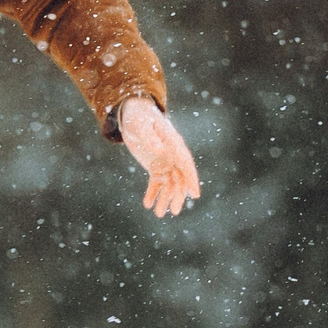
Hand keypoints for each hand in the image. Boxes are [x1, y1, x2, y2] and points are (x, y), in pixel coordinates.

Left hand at [117, 97, 200, 217]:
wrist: (133, 114)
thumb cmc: (139, 116)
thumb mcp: (141, 125)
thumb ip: (150, 137)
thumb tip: (160, 150)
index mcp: (173, 143)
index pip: (185, 162)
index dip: (191, 178)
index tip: (195, 194)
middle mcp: (172, 154)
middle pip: (180, 177)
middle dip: (178, 195)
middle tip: (174, 211)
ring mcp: (165, 160)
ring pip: (169, 183)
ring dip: (165, 198)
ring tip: (158, 213)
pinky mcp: (155, 165)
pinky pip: (157, 182)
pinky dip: (153, 193)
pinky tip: (147, 204)